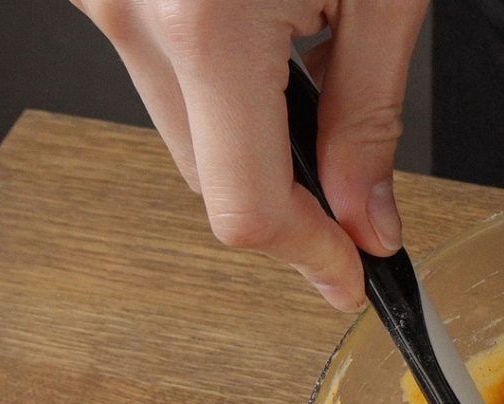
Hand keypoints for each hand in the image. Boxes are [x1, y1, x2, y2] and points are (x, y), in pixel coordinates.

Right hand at [73, 0, 428, 309]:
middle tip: (358, 217)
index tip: (352, 276)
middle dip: (292, 211)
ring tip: (317, 85)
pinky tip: (267, 43)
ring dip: (252, 146)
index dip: (311, 256)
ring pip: (183, 132)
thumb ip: (370, 115)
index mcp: (206, 23)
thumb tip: (367, 219)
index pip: (249, 205)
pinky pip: (162, 73)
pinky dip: (218, 88)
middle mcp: (132, 13)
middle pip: (211, 181)